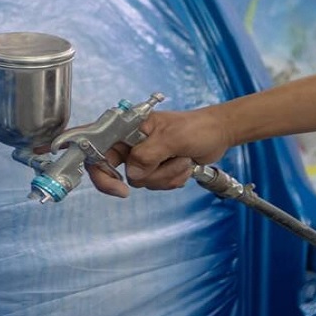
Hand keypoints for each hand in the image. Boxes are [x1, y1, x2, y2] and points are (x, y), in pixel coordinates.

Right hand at [87, 107, 232, 195]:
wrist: (217, 134)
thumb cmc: (196, 127)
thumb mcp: (172, 138)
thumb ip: (148, 154)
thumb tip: (132, 173)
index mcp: (128, 128)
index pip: (98, 149)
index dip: (99, 171)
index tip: (118, 187)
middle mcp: (130, 144)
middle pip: (121, 173)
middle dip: (150, 173)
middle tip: (167, 163)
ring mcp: (142, 157)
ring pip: (140, 181)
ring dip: (166, 175)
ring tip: (181, 159)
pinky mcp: (154, 168)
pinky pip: (154, 185)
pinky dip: (171, 179)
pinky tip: (183, 165)